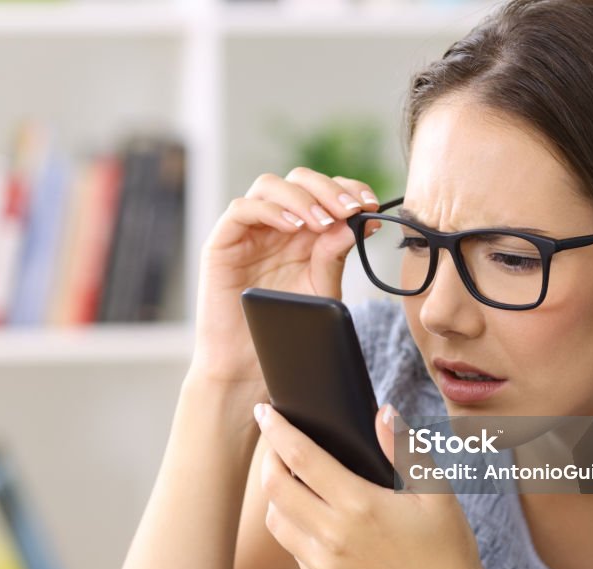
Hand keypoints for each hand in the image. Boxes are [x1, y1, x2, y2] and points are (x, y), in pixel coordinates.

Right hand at [191, 169, 379, 382]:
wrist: (249, 364)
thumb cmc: (286, 330)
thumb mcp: (322, 290)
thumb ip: (336, 255)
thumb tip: (360, 221)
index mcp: (302, 231)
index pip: (324, 191)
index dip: (347, 189)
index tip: (370, 205)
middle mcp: (275, 224)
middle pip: (298, 180)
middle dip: (328, 189)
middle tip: (350, 209)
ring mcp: (248, 231)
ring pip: (269, 186)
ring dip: (301, 198)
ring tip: (323, 222)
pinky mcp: (222, 243)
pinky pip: (241, 209)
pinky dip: (270, 211)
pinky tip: (293, 228)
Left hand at [253, 402, 516, 568]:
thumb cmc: (448, 556)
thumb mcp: (438, 496)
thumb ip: (407, 449)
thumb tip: (383, 412)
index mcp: (360, 505)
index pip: (301, 457)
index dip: (276, 430)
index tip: (264, 411)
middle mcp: (334, 536)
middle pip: (274, 487)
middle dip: (267, 458)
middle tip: (275, 444)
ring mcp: (325, 566)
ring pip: (276, 521)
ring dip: (275, 495)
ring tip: (290, 480)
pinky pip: (294, 551)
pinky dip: (293, 527)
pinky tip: (313, 519)